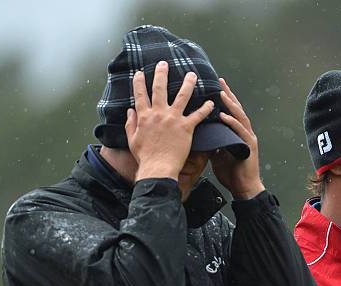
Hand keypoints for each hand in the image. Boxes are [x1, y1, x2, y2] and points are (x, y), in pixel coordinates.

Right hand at [125, 61, 214, 182]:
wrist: (158, 168)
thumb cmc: (145, 157)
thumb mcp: (132, 140)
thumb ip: (130, 123)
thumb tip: (129, 111)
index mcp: (144, 117)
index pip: (140, 95)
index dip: (139, 82)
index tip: (139, 72)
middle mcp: (159, 114)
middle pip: (160, 89)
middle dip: (161, 74)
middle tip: (164, 63)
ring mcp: (173, 119)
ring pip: (182, 96)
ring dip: (188, 84)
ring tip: (192, 74)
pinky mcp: (186, 128)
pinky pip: (197, 115)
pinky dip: (205, 108)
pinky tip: (211, 102)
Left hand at [211, 78, 264, 199]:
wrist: (243, 188)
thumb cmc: (231, 173)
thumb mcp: (217, 155)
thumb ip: (213, 143)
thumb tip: (201, 135)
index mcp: (237, 133)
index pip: (230, 112)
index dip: (224, 99)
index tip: (215, 86)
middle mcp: (244, 132)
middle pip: (236, 109)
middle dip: (228, 94)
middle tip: (220, 81)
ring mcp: (248, 138)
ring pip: (240, 116)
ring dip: (231, 104)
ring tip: (221, 93)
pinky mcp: (249, 146)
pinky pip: (241, 131)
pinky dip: (232, 122)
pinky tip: (224, 115)